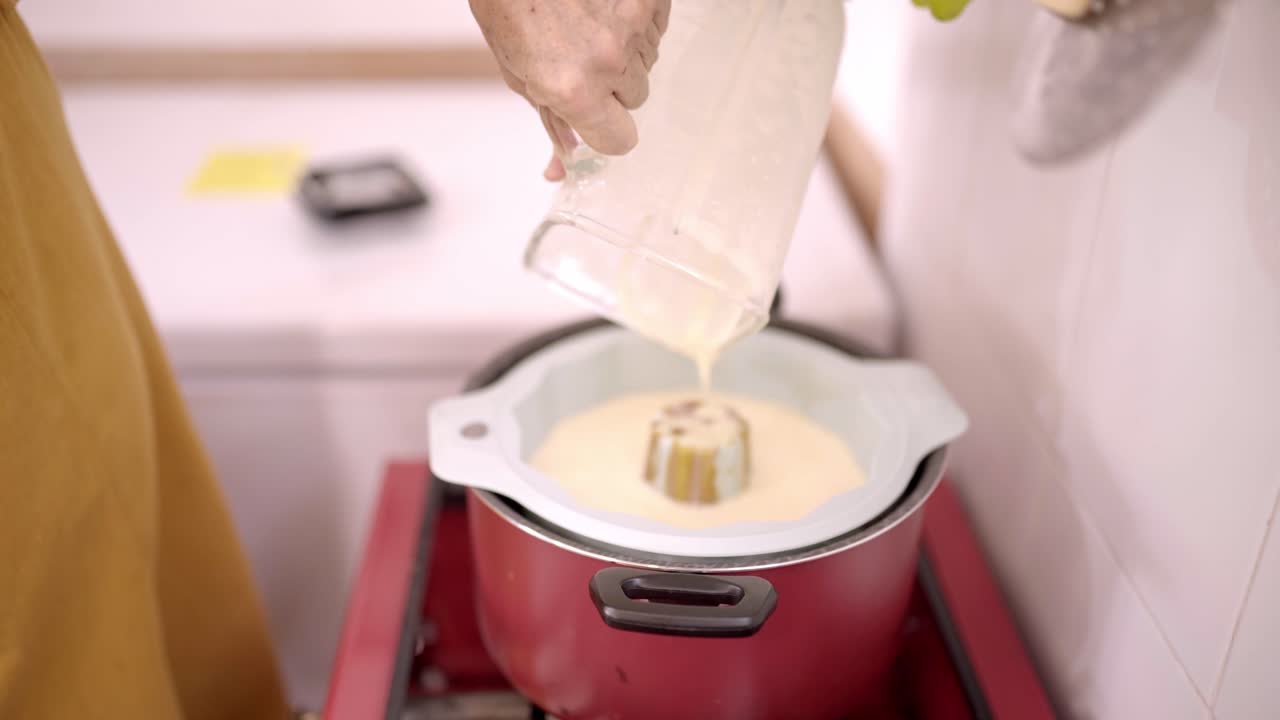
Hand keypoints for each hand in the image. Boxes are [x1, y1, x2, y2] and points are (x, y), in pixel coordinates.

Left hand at [470, 0, 670, 179]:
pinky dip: (636, 21)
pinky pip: (656, 26)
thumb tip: (566, 157)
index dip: (608, 131)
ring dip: (625, 51)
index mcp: (572, 89)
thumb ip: (550, 114)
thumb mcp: (516, 69)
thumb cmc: (507, 4)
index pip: (620, 140)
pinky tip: (604, 7)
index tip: (598, 120)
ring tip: (589, 24)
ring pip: (646, 61)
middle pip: (635, 98)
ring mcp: (633, 25)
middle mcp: (608, 61)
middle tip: (581, 56)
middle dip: (613, 85)